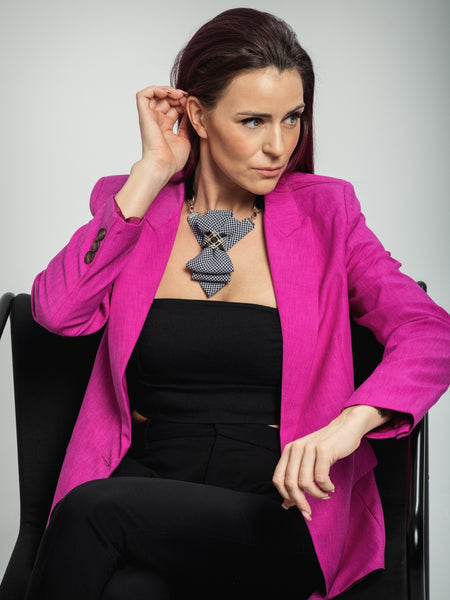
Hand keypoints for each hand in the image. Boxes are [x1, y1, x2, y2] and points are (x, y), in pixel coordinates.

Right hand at [115, 86, 190, 218]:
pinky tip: (167, 94)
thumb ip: (186, 125)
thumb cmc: (172, 159)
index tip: (192, 104)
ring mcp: (150, 117)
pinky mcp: (144, 115)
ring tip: (179, 95)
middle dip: (178, 96)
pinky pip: (143, 95)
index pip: (173, 108)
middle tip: (187, 98)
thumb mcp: (185, 139)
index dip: (183, 103)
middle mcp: (156, 121)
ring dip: (168, 91)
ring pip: (155, 94)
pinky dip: (155, 89)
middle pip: (166, 100)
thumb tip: (191, 113)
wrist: (162, 165)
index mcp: (165, 127)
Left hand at [272, 405, 387, 520]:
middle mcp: (296, 448)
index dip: (286, 497)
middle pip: (290, 484)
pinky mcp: (324, 450)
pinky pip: (321, 477)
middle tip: (309, 512)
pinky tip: (331, 487)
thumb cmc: (326, 448)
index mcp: (288, 451)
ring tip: (324, 495)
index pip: (278, 479)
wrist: (345, 428)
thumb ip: (296, 479)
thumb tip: (286, 505)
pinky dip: (326, 487)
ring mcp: (309, 448)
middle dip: (300, 503)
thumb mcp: (307, 462)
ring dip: (316, 495)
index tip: (297, 508)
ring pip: (305, 483)